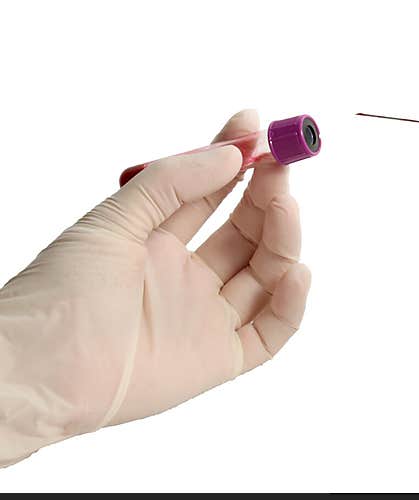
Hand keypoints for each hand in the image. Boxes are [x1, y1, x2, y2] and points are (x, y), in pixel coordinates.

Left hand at [0, 110, 310, 465]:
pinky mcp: (220, 359)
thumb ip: (171, 184)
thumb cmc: (61, 294)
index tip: (257, 130)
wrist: (41, 369)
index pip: (212, 196)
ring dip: (284, 238)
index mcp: (158, 243)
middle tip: (281, 164)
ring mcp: (206, 318)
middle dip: (267, 195)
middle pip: (248, 232)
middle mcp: (188, 278)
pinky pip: (271, 330)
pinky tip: (295, 271)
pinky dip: (291, 303)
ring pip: (266, 274)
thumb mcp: (114, 220)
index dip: (237, 162)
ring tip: (285, 207)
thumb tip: (230, 153)